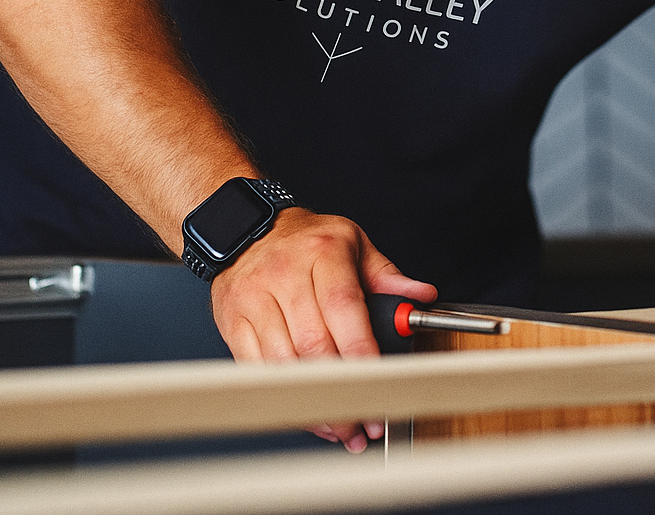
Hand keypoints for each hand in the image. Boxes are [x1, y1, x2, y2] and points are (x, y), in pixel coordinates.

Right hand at [209, 208, 436, 451]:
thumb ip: (387, 275)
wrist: (246, 229)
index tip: (380, 384)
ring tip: (342, 426)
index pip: (344, 307)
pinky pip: (258, 371)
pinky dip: (285, 399)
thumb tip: (421, 296)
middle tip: (367, 419)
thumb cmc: (305, 240)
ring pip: (285, 364)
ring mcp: (254, 300)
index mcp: (322, 254)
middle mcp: (285, 276)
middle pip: (314, 344)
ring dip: (314, 403)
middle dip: (343, 390)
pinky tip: (307, 413)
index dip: (362, 352)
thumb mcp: (352, 243)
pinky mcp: (233, 323)